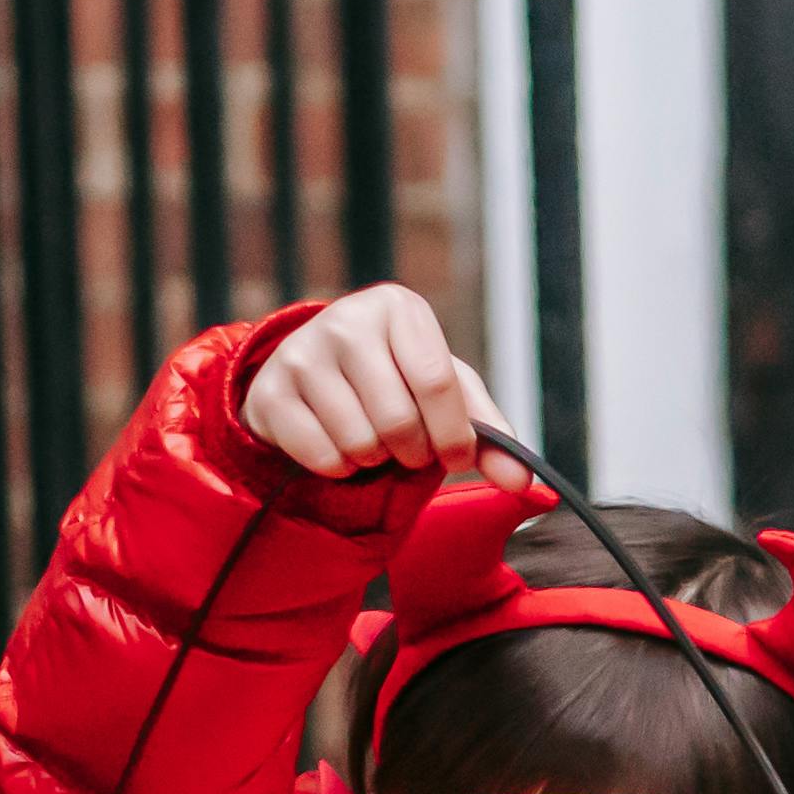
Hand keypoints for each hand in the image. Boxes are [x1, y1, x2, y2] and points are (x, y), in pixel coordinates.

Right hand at [237, 283, 523, 486]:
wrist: (313, 377)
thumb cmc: (394, 381)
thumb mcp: (444, 394)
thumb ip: (488, 435)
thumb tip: (523, 484)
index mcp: (398, 309)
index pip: (438, 382)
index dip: (454, 435)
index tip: (456, 456)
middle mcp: (345, 320)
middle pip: (399, 421)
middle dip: (412, 453)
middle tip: (406, 447)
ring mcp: (301, 354)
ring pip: (360, 443)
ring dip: (374, 461)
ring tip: (370, 439)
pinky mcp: (269, 393)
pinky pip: (322, 457)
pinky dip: (339, 468)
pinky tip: (336, 442)